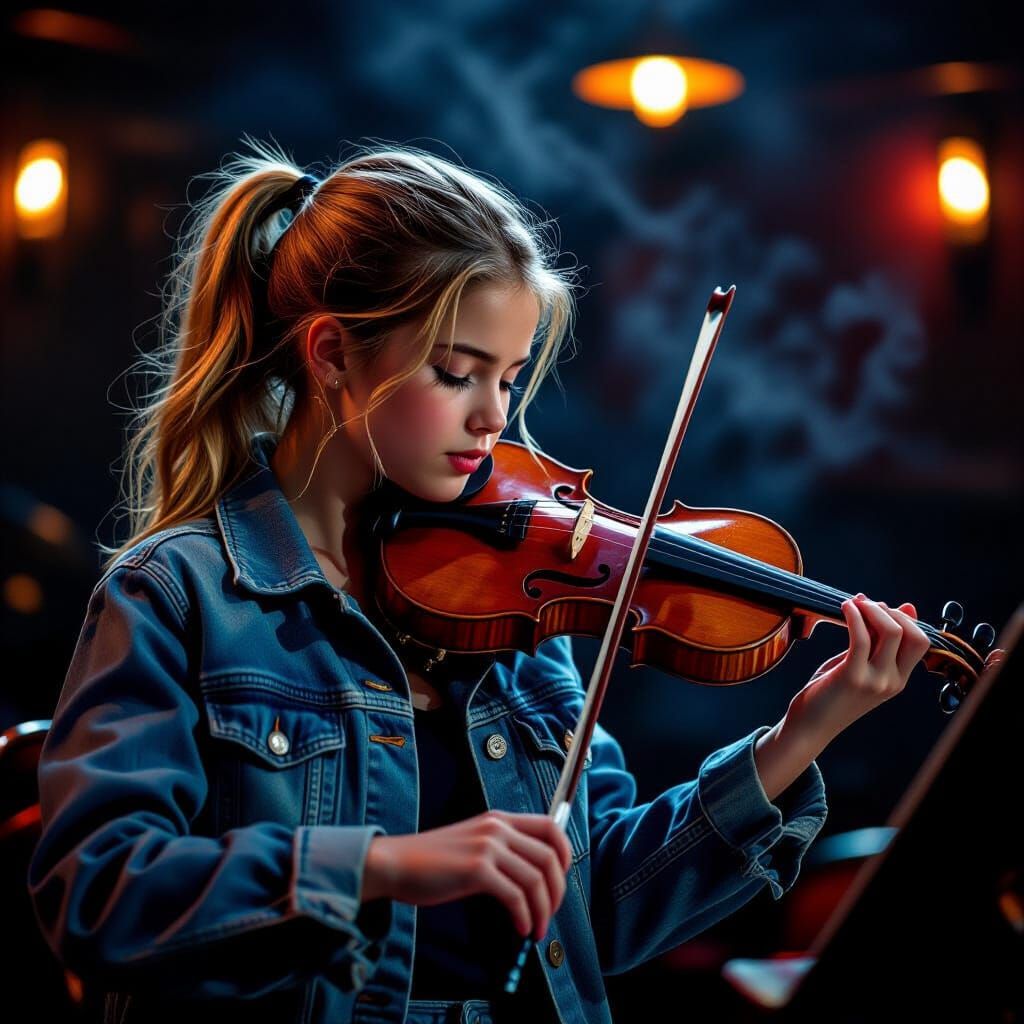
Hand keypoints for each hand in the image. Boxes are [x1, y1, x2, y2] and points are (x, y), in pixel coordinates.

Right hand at [362, 810, 571, 941]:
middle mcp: (497, 828)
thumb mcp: (473, 842)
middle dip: (557, 891)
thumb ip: (501, 850)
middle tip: (550, 914)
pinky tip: (520, 928)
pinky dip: (524, 916)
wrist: (396, 863)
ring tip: (536, 929)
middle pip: (550, 857)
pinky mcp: (477, 870)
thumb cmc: (432, 861)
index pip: (551, 826)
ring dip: (543, 910)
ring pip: (536, 879)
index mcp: (499, 819)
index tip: (562, 879)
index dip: (566, 853)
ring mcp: (487, 847)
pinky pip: (515, 896)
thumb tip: (533, 878)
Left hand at [788, 594, 931, 741]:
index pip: (920, 642)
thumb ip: (876, 641)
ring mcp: (875, 680)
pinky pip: (860, 637)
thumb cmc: (831, 693)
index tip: (879, 606)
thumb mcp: (859, 665)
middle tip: (866, 604)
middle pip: (913, 635)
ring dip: (871, 609)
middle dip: (891, 611)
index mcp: (899, 680)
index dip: (903, 618)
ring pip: (891, 631)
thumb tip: (903, 608)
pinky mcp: (852, 676)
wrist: (810, 726)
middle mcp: (893, 681)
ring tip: (853, 603)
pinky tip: (844, 608)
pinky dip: (854, 616)